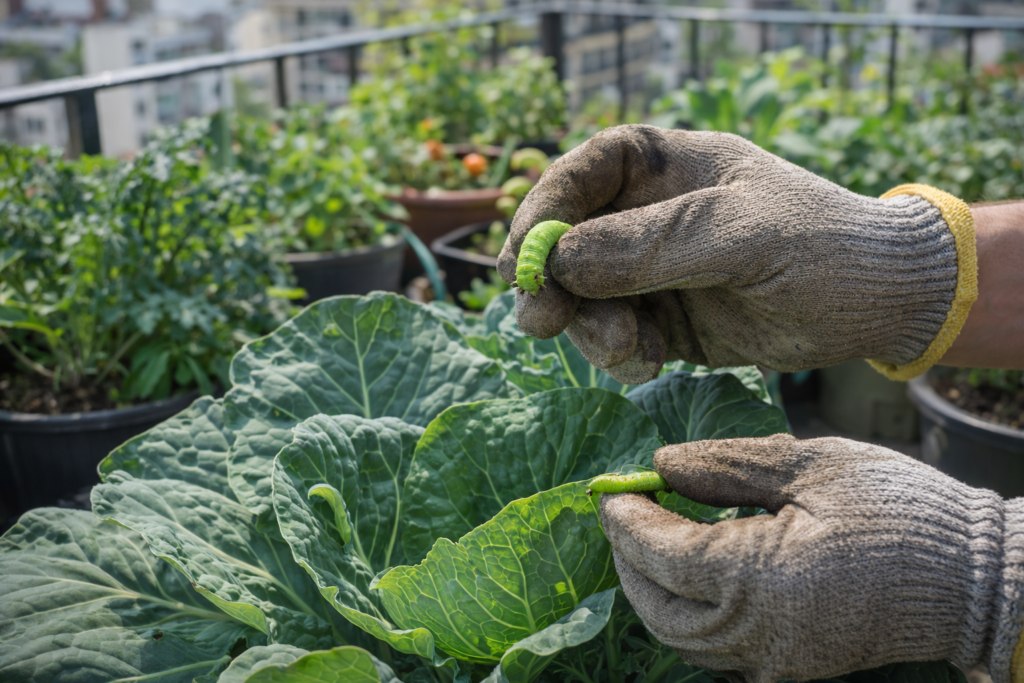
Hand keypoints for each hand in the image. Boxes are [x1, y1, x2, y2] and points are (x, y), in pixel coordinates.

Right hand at [497, 125, 973, 382]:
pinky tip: (648, 363)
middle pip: (565, 241)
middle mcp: (647, 216)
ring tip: (628, 350)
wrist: (878, 305)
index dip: (544, 209)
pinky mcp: (662, 321)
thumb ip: (653, 245)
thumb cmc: (823, 246)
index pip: (581, 174)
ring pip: (582, 297)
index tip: (526, 255)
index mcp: (666, 167)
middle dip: (549, 281)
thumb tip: (560, 261)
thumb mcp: (743, 234)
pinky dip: (619, 355)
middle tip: (540, 321)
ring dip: (589, 329)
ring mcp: (652, 272)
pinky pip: (613, 337)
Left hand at [599, 435, 1023, 682]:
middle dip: (626, 558)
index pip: (660, 554)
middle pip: (656, 606)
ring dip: (650, 588)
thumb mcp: (810, 465)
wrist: (975, 579)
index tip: (608, 487)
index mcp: (760, 580)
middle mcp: (758, 635)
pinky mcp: (789, 668)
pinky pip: (714, 648)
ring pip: (680, 636)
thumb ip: (725, 466)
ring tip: (646, 536)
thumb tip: (659, 465)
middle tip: (619, 511)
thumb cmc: (899, 510)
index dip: (625, 520)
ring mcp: (774, 662)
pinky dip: (686, 611)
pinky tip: (689, 571)